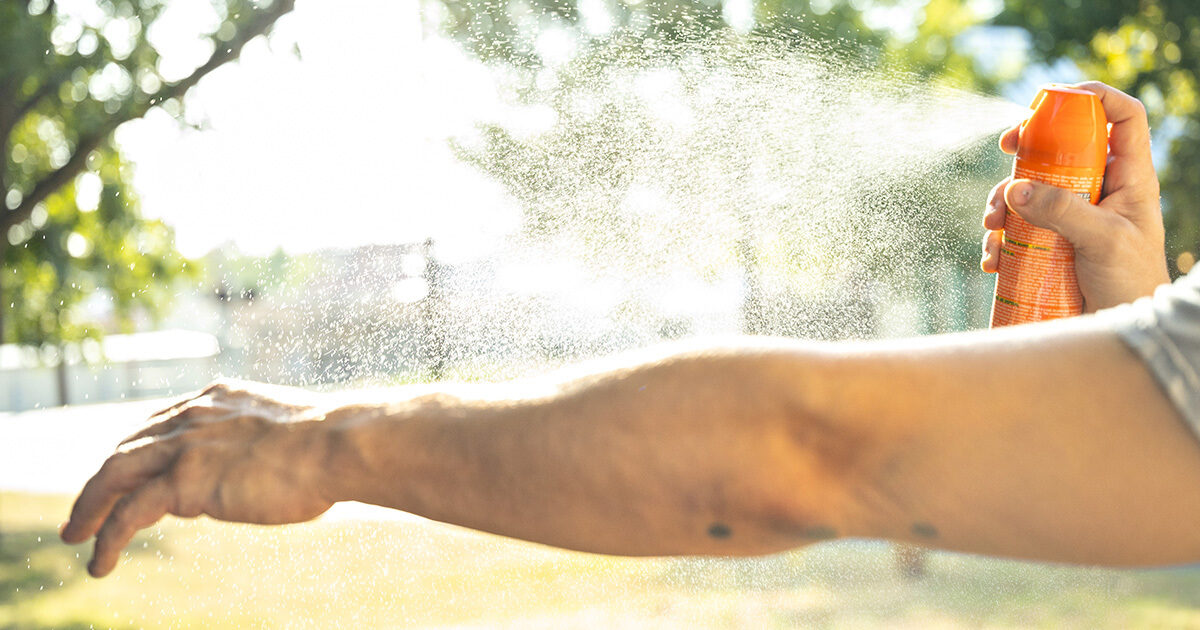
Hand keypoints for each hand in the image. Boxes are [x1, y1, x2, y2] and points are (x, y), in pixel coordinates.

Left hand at [60, 380, 336, 576]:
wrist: (336, 444)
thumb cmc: (332, 443)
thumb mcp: (288, 431)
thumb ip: (260, 444)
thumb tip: (262, 471)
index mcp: (218, 398)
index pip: (162, 423)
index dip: (140, 449)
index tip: (132, 471)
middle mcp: (193, 415)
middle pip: (129, 445)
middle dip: (104, 477)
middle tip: (87, 507)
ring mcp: (185, 446)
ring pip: (115, 474)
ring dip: (90, 507)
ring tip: (75, 535)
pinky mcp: (184, 481)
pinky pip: (128, 512)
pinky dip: (107, 537)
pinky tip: (100, 563)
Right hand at [981, 81, 1169, 310]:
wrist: (1122, 327)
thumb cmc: (1131, 282)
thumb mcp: (1102, 240)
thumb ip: (1062, 210)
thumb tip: (1014, 188)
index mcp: (1129, 177)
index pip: (1124, 117)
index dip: (1096, 97)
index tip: (1056, 99)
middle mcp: (1101, 189)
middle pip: (1062, 147)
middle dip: (1027, 150)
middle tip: (1006, 149)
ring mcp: (1074, 215)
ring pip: (1030, 188)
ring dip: (1001, 202)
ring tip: (990, 228)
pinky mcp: (1051, 242)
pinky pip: (1017, 227)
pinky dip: (997, 239)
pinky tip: (993, 259)